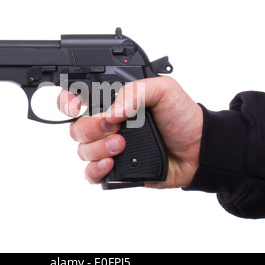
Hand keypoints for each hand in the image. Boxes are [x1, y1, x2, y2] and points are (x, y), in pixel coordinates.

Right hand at [58, 76, 202, 188]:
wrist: (197, 149)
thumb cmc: (181, 117)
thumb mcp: (163, 90)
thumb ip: (135, 91)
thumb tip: (110, 112)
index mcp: (113, 103)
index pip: (77, 98)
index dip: (67, 101)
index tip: (76, 106)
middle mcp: (106, 125)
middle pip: (76, 128)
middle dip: (91, 128)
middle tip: (115, 127)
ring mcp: (109, 148)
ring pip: (82, 150)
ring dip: (98, 149)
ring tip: (122, 146)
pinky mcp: (115, 169)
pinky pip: (90, 173)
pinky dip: (95, 169)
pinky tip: (110, 164)